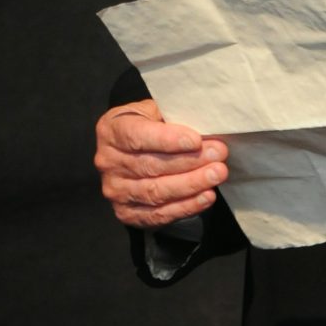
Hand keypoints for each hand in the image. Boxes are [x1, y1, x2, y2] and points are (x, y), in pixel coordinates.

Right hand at [93, 98, 228, 227]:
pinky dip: (186, 206)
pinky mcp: (127, 213)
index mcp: (111, 130)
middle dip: (189, 162)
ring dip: (191, 184)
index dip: (167, 140)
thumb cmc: (150, 127)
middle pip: (150, 166)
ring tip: (217, 174)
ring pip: (156, 191)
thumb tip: (206, 129)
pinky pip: (159, 214)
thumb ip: (173, 118)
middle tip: (218, 156)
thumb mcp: (155, 111)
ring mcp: (115, 190)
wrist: (133, 151)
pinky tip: (207, 196)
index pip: (137, 136)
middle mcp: (108, 161)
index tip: (195, 140)